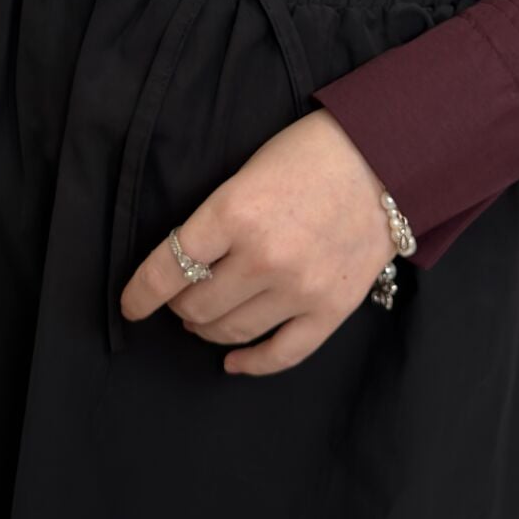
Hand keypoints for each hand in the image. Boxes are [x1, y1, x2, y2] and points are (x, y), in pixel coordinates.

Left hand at [120, 110, 399, 375]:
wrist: (387, 158)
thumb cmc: (311, 154)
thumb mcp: (246, 172)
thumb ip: (216, 220)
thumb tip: (183, 266)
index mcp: (234, 212)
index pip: (168, 268)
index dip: (140, 294)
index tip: (131, 305)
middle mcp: (264, 256)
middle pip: (196, 304)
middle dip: (179, 305)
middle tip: (181, 297)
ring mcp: (300, 288)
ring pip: (231, 331)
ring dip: (208, 330)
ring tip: (204, 319)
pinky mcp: (332, 308)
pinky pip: (282, 354)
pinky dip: (251, 363)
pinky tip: (233, 362)